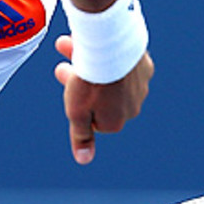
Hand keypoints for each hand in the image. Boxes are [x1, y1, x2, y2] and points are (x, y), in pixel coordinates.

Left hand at [53, 35, 152, 164]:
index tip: (67, 88)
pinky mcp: (143, 65)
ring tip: (66, 46)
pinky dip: (108, 55)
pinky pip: (122, 62)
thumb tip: (84, 160)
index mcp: (115, 122)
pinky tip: (94, 43)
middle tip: (60, 66)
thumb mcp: (77, 113)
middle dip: (77, 81)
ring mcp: (140, 85)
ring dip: (87, 64)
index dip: (76, 103)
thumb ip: (81, 136)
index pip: (92, 118)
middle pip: (99, 96)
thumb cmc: (90, 82)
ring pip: (110, 76)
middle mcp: (133, 106)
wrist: (112, 47)